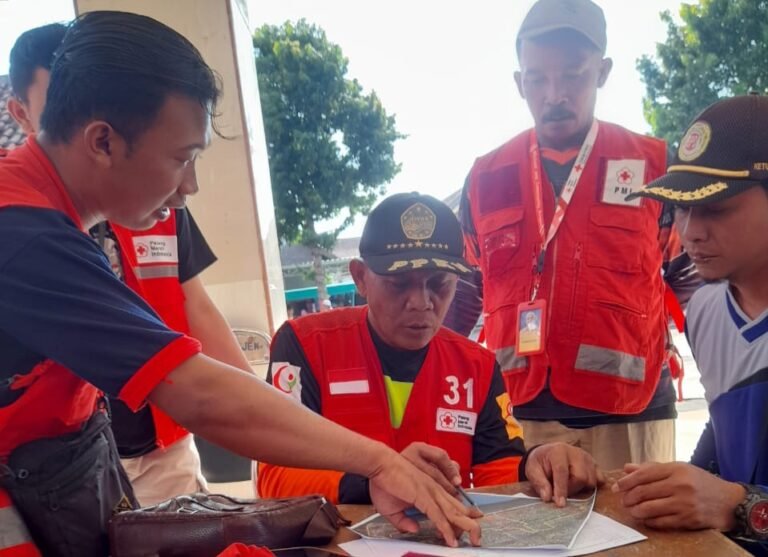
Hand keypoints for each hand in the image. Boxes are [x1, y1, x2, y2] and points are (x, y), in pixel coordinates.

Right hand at [368, 449, 481, 546]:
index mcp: (430, 490)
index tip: (466, 529)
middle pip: (458, 509)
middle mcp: (435, 490)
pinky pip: (438, 516)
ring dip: (465, 527)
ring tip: (475, 539)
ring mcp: (430, 492)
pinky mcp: (423, 496)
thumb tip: (414, 529)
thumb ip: (403, 521)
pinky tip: (450, 539)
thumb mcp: (392, 509)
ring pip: (453, 513)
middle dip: (470, 524)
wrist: (379, 464)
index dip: (460, 518)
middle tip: (478, 537)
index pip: (451, 506)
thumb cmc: (383, 483)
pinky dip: (446, 529)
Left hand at [525, 443, 602, 506]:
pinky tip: (582, 486)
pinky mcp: (594, 463)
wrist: (547, 453)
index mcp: (558, 451)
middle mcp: (575, 452)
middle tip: (562, 493)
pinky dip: (593, 485)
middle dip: (572, 490)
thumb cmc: (540, 462)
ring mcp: (587, 457)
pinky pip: (600, 478)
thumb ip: (539, 483)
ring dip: (582, 489)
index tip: (560, 504)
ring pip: (592, 479)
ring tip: (569, 486)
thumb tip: (547, 497)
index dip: (561, 489)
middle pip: (581, 477)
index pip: (562, 471)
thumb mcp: (532, 470)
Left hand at [612, 462, 745, 530]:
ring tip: (631, 510)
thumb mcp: (679, 469)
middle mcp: (680, 485)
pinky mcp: (688, 519)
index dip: (627, 481)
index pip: (644, 474)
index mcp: (676, 469)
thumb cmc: (701, 482)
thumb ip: (652, 468)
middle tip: (622, 500)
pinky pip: (661, 521)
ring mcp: (684, 503)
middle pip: (644, 491)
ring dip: (635, 510)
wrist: (729, 501)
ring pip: (649, 508)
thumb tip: (627, 468)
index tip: (617, 486)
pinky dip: (649, 521)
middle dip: (628, 497)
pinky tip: (645, 518)